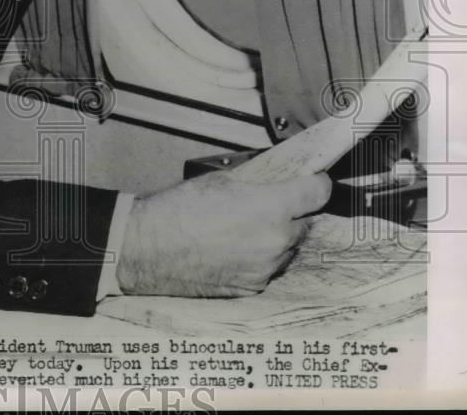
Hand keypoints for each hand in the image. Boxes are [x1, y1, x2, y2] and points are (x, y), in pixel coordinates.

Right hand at [116, 170, 331, 297]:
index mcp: (272, 208)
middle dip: (291, 214)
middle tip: (265, 207)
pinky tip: (231, 249)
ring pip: (286, 249)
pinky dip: (257, 259)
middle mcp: (276, 240)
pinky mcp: (252, 287)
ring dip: (274, 239)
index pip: (317, 193)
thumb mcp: (220, 181)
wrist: (149, 248)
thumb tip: (274, 179)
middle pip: (304, 224)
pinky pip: (267, 269)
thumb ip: (256, 183)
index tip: (312, 182)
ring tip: (241, 230)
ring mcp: (266, 268)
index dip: (315, 184)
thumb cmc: (177, 210)